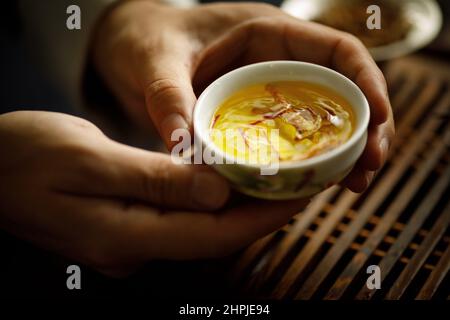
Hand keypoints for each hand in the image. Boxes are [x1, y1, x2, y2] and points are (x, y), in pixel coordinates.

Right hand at [0, 111, 306, 275]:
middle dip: (259, 212)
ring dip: (237, 206)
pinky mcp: (125, 226)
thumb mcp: (88, 158)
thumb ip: (154, 180)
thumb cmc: (24, 157)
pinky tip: (223, 180)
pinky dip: (207, 200)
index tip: (299, 196)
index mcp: (124, 235)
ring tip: (271, 178)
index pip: (212, 235)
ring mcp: (128, 240)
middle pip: (211, 235)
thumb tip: (216, 190)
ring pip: (198, 227)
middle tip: (298, 183)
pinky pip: (178, 218)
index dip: (261, 218)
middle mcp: (132, 248)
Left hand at [92, 1, 394, 192]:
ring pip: (322, 119)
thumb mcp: (155, 62)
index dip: (367, 81)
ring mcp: (268, 93)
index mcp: (266, 36)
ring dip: (344, 150)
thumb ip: (169, 98)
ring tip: (353, 184)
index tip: (380, 118)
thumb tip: (185, 145)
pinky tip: (315, 184)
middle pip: (341, 91)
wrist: (127, 48)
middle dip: (364, 128)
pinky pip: (291, 138)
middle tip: (368, 168)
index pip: (336, 51)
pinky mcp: (255, 117)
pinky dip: (308, 160)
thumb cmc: (145, 40)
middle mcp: (276, 64)